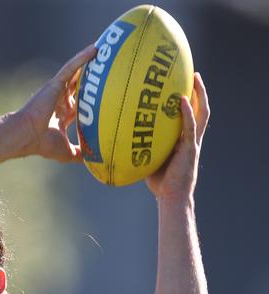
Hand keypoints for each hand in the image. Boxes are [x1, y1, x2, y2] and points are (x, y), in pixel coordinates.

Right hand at [18, 44, 96, 161]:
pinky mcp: (55, 84)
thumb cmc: (42, 144)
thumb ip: (81, 153)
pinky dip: (83, 58)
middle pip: (81, 85)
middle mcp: (61, 100)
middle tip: (110, 67)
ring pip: (77, 72)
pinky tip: (96, 49)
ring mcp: (58, 91)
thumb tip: (96, 161)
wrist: (27, 136)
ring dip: (90, 62)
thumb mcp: (67, 152)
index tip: (107, 94)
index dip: (92, 99)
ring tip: (107, 51)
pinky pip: (71, 67)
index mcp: (62, 114)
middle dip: (93, 77)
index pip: (80, 103)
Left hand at [146, 73, 209, 199]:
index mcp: (182, 139)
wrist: (170, 197)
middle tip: (194, 73)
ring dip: (200, 95)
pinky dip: (187, 113)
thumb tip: (115, 135)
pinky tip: (182, 101)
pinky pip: (190, 127)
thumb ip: (138, 144)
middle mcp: (190, 137)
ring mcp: (193, 142)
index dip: (187, 99)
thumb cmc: (157, 181)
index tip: (180, 83)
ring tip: (195, 79)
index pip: (187, 115)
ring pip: (202, 113)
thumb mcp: (146, 157)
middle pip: (200, 108)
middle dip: (199, 91)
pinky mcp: (190, 149)